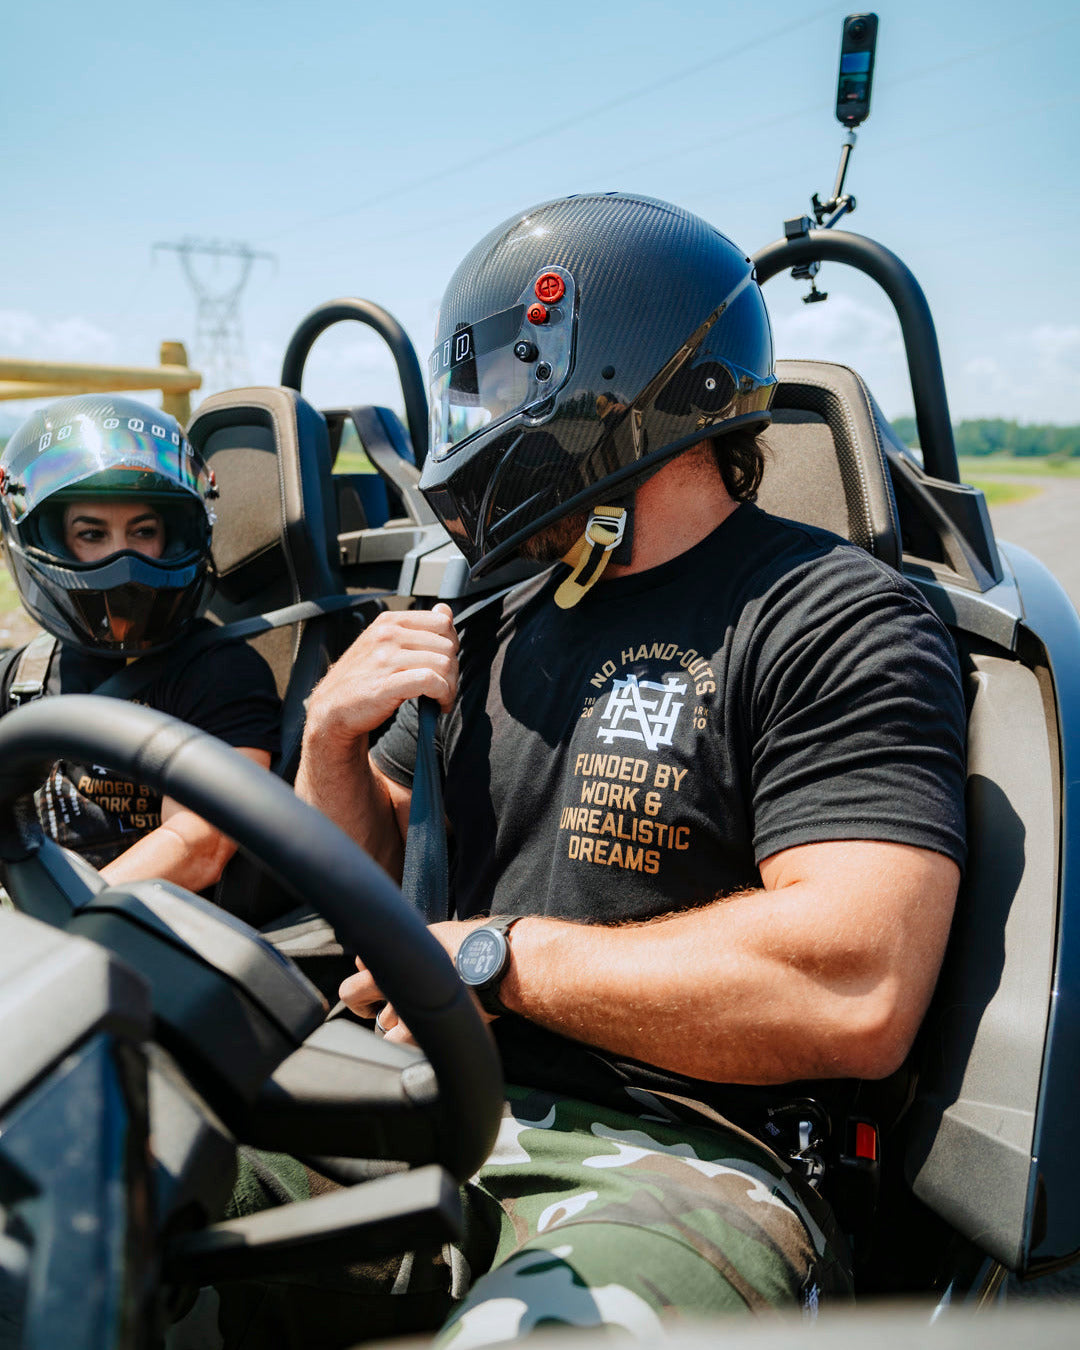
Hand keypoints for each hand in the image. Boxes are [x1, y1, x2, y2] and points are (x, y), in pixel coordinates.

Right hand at [304, 603, 458, 758]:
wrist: (332, 707)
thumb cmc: (363, 677)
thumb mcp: (384, 643)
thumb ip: (416, 628)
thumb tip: (445, 610)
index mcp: (389, 622)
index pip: (442, 622)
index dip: (452, 644)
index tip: (447, 663)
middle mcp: (387, 635)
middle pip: (446, 646)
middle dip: (453, 670)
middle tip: (447, 687)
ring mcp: (385, 659)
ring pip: (443, 664)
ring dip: (451, 686)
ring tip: (444, 698)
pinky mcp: (386, 685)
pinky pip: (431, 682)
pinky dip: (443, 695)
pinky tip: (439, 704)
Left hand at [339, 917, 495, 1046]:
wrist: (496, 963)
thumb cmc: (474, 945)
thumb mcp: (436, 932)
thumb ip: (413, 943)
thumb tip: (404, 948)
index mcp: (395, 948)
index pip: (360, 961)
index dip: (368, 971)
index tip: (380, 977)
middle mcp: (390, 975)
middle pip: (352, 992)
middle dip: (360, 1001)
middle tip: (372, 1007)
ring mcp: (400, 1003)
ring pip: (379, 1021)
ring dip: (395, 1022)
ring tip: (421, 1019)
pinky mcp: (415, 1028)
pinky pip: (393, 1042)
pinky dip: (403, 1042)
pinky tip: (420, 1035)